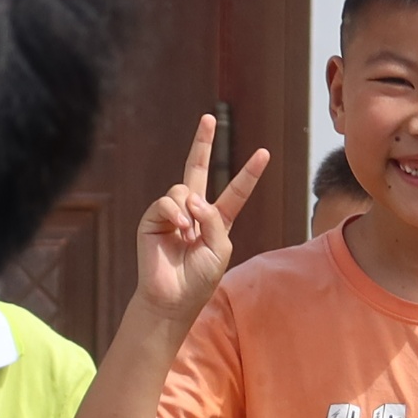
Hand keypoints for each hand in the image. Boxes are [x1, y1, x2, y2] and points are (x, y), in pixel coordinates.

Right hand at [129, 114, 268, 324]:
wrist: (172, 299)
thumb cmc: (199, 280)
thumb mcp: (220, 249)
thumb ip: (214, 219)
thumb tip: (192, 197)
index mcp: (216, 221)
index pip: (235, 192)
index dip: (249, 174)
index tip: (264, 153)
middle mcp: (193, 212)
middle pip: (197, 170)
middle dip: (201, 144)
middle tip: (208, 118)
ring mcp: (172, 214)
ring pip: (183, 188)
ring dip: (190, 208)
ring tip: (188, 232)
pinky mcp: (153, 219)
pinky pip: (167, 200)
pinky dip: (175, 212)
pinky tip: (179, 229)